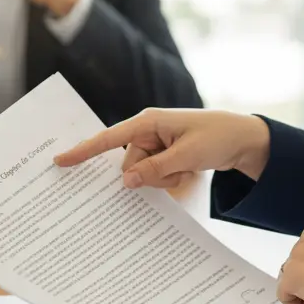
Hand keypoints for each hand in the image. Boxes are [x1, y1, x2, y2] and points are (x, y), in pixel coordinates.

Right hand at [54, 108, 272, 186]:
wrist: (244, 139)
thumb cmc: (218, 137)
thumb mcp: (188, 156)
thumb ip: (155, 169)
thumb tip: (125, 181)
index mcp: (148, 122)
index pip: (109, 138)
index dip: (84, 151)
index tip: (59, 161)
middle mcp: (148, 131)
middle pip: (130, 165)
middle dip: (152, 175)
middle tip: (181, 170)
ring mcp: (156, 145)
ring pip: (142, 174)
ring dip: (164, 179)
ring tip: (188, 169)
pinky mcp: (164, 155)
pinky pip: (155, 176)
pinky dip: (171, 178)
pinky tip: (189, 171)